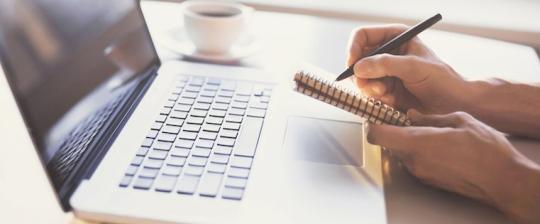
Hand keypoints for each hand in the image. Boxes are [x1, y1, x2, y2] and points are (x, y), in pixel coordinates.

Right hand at [347, 24, 469, 113]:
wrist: (452, 105)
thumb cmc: (442, 80)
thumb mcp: (414, 67)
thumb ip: (386, 64)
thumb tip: (358, 67)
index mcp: (395, 37)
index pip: (363, 36)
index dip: (354, 49)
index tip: (353, 65)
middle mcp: (387, 53)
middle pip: (357, 60)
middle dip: (362, 75)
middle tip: (374, 87)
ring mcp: (384, 73)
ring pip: (360, 79)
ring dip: (369, 89)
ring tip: (386, 95)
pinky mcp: (384, 90)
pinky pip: (368, 94)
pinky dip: (376, 99)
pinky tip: (391, 102)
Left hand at [366, 110, 539, 223]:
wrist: (503, 180)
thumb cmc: (486, 151)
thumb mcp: (460, 120)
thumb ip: (431, 117)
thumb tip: (413, 115)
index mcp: (418, 142)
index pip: (377, 135)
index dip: (373, 123)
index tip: (377, 114)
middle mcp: (414, 160)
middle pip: (388, 143)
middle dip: (394, 130)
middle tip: (406, 119)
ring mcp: (420, 172)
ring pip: (401, 152)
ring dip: (408, 141)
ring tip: (430, 132)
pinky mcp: (428, 180)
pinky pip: (414, 162)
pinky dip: (419, 152)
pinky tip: (439, 146)